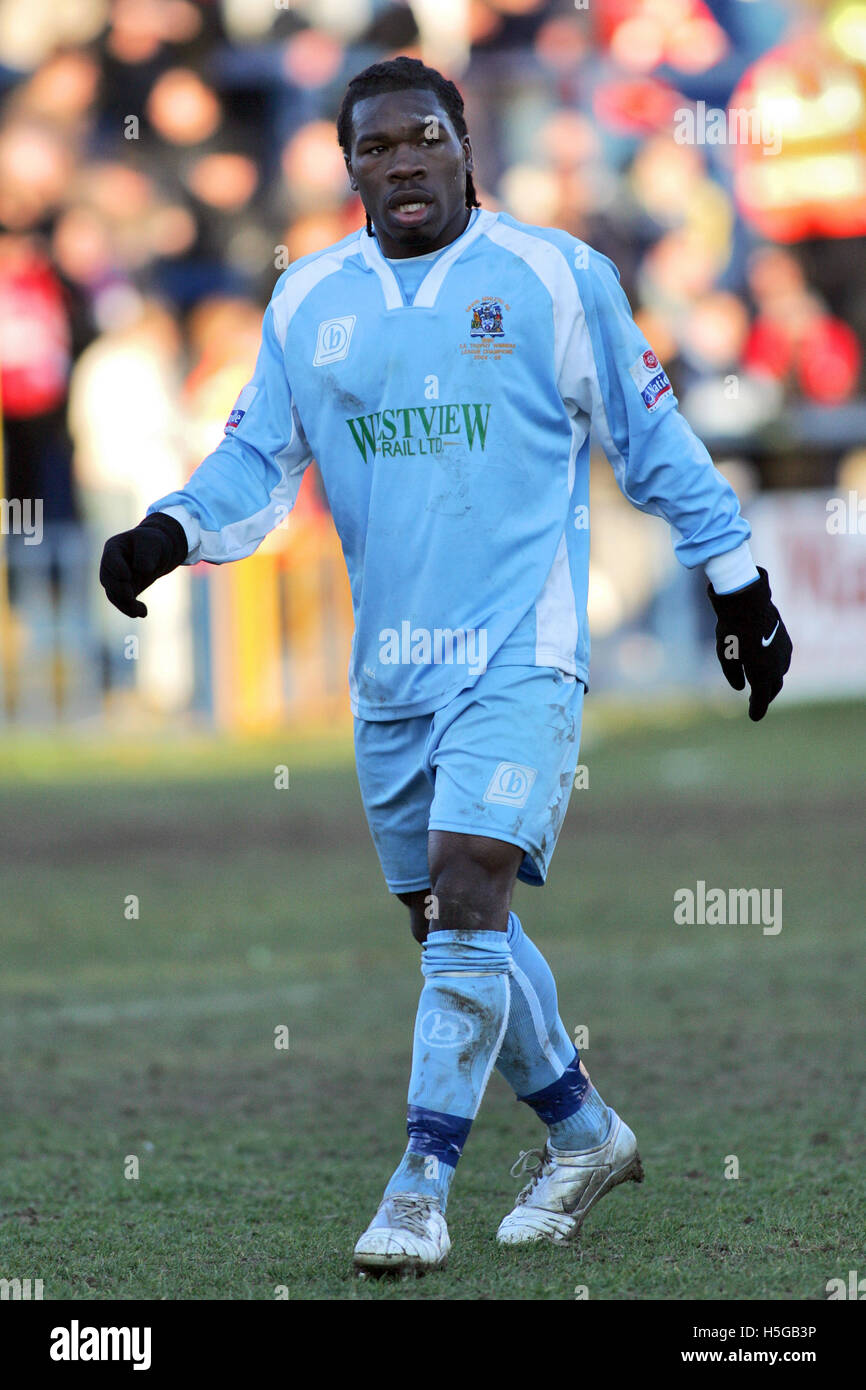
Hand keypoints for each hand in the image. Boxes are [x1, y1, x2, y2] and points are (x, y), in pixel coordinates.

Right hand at [100, 514, 187, 617]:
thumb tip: (142, 570)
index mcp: (114, 548)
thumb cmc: (154, 543)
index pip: (110, 559)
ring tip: (140, 611)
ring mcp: (116, 579)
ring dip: (125, 605)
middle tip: (130, 596)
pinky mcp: (124, 591)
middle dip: (118, 590)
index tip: (126, 576)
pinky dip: (131, 609)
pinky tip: (143, 613)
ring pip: (114, 595)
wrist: (159, 552)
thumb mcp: (153, 542)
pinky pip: (123, 602)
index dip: (116, 568)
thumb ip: (146, 554)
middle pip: (108, 580)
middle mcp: (111, 565)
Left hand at [707, 567, 791, 721]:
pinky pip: (782, 661)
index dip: (757, 710)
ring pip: (779, 674)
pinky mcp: (786, 641)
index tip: (754, 717)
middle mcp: (778, 666)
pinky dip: (775, 668)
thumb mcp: (725, 656)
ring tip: (761, 684)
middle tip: (755, 702)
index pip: (761, 699)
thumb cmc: (733, 631)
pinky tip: (767, 665)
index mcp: (763, 674)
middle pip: (773, 688)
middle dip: (765, 697)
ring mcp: (784, 653)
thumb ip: (733, 675)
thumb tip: (741, 687)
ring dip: (771, 682)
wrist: (748, 602)